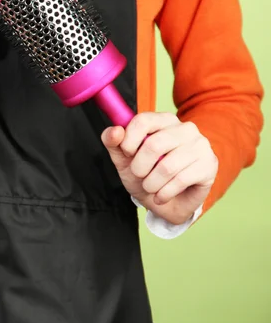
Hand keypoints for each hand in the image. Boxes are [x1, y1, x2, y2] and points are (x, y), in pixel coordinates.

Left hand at [101, 112, 217, 224]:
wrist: (167, 203)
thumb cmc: (146, 175)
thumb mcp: (123, 159)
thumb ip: (113, 142)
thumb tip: (115, 131)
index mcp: (163, 120)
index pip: (143, 120)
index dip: (129, 140)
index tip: (127, 154)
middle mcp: (185, 128)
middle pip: (154, 145)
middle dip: (139, 167)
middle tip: (139, 175)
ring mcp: (200, 145)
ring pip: (167, 166)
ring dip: (151, 184)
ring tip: (150, 187)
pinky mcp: (209, 165)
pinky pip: (180, 180)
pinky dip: (164, 193)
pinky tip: (161, 196)